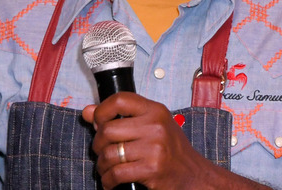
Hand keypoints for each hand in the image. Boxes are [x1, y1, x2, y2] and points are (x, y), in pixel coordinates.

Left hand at [82, 92, 213, 189]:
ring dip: (102, 165)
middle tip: (101, 151)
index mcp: (155, 111)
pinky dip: (108, 180)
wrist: (193, 175)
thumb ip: (120, 117)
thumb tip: (88, 111)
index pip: (119, 100)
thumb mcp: (151, 126)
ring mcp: (154, 148)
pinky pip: (116, 173)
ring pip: (109, 154)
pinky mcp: (152, 169)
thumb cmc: (171, 150)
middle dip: (98, 144)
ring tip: (106, 168)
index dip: (102, 111)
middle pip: (108, 130)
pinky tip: (111, 181)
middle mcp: (156, 126)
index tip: (99, 122)